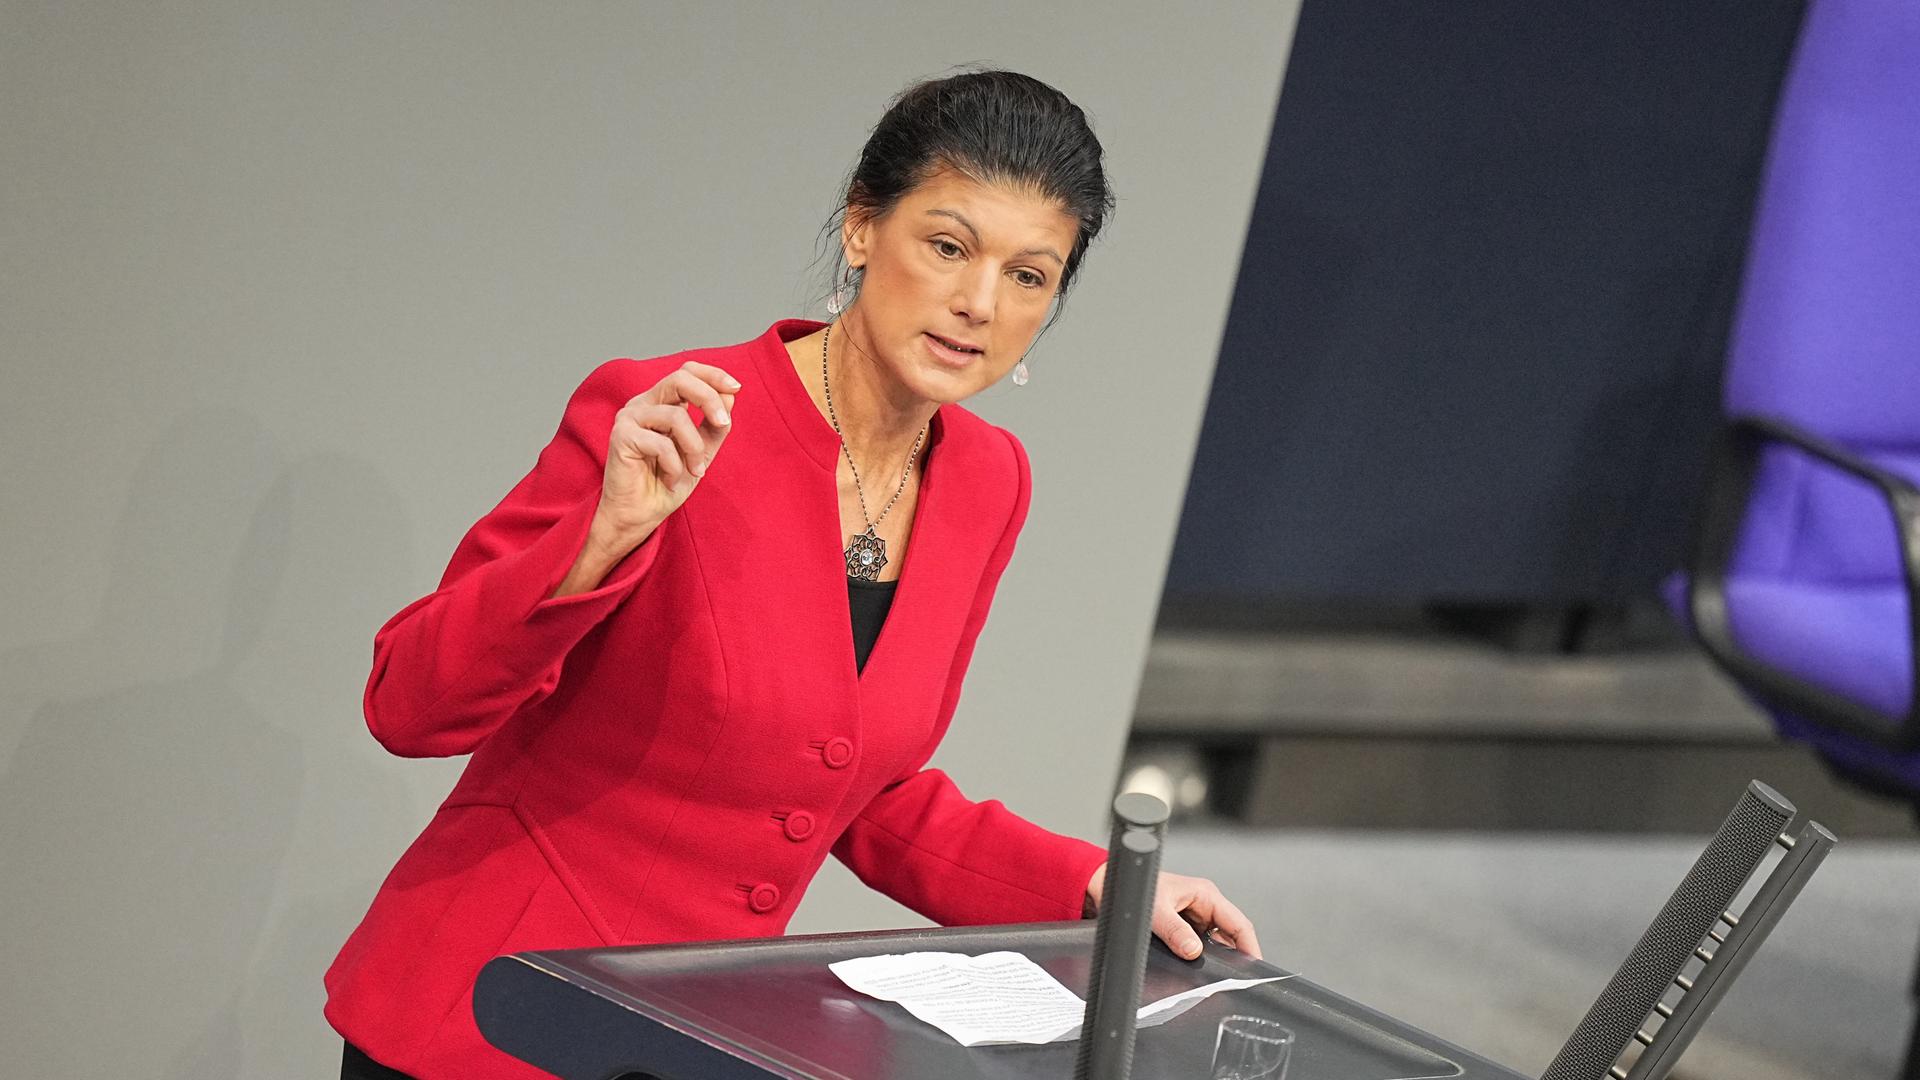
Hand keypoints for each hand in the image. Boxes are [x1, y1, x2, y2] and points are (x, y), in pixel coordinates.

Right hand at [594, 360, 738, 547]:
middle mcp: (643, 404)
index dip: (712, 374)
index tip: (736, 388)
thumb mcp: (701, 452)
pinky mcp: (620, 437)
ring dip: (694, 448)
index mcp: (660, 403)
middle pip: (679, 378)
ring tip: (695, 471)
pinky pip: (661, 444)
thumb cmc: (667, 483)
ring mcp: (629, 418)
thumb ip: (713, 426)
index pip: (686, 371)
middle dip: (709, 399)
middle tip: (724, 424)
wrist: (641, 516)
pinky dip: (675, 466)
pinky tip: (671, 481)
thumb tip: (729, 397)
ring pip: (675, 416)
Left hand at [1085, 863, 1262, 961]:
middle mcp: (1203, 906)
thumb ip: (1174, 931)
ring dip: (1212, 959)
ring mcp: (1193, 919)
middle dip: (1232, 958)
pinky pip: (1196, 947)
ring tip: (1213, 976)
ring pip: (1213, 945)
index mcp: (1205, 895)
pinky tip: (1194, 970)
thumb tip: (1193, 952)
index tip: (1253, 968)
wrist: (1108, 888)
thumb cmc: (1133, 889)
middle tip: (1232, 979)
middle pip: (1229, 937)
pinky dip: (1197, 959)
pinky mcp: (1182, 929)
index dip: (1250, 947)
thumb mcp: (1155, 910)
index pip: (1239, 924)